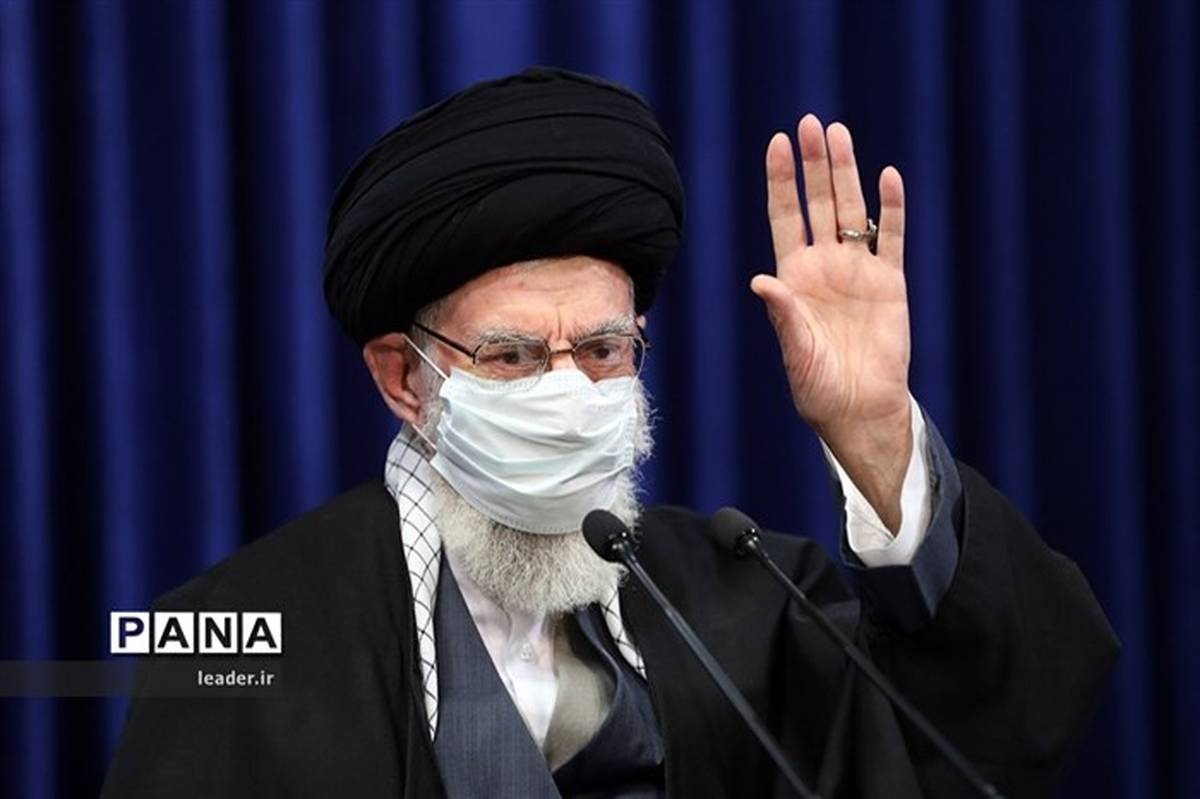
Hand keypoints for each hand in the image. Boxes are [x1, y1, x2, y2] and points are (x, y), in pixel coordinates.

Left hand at [752, 115, 911, 532]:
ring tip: (840, 133)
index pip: (785, 217)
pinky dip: (890, 209)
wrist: (860, 409)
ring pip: (852, 210)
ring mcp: (857, 271)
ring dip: (847, 173)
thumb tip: (761, 281)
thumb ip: (783, 315)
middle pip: (818, 203)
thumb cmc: (818, 387)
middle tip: (811, 123)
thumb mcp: (796, 352)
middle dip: (814, 164)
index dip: (782, 181)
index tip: (777, 143)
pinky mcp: (890, 283)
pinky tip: (887, 176)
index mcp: (794, 278)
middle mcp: (824, 266)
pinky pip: (890, 238)